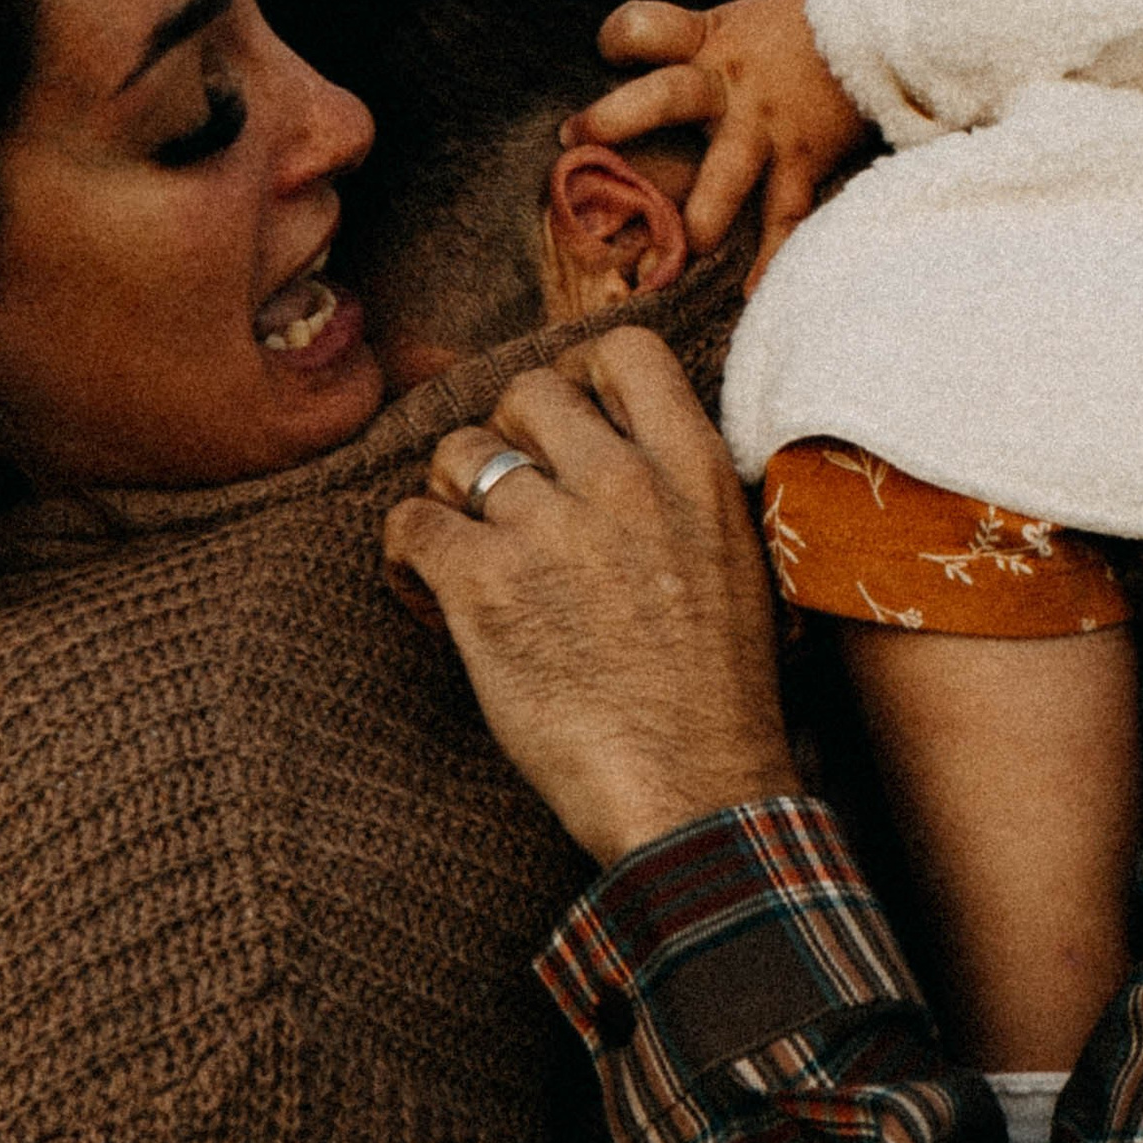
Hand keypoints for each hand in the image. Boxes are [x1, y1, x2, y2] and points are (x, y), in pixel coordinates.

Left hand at [381, 330, 795, 861]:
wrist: (694, 792)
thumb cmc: (718, 694)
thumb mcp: (733, 559)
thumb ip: (677, 488)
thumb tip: (612, 443)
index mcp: (692, 470)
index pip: (623, 350)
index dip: (581, 374)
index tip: (570, 423)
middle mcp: (621, 482)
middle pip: (525, 391)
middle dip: (508, 437)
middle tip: (513, 498)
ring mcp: (549, 532)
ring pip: (457, 451)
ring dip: (454, 494)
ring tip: (471, 547)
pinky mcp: (484, 589)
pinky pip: (411, 522)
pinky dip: (409, 551)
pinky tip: (430, 586)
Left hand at [566, 0, 864, 280]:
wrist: (880, 25)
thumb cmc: (798, 26)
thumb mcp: (738, 19)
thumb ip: (689, 45)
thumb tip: (625, 79)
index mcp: (707, 41)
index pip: (646, 28)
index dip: (620, 37)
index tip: (606, 56)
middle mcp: (730, 83)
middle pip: (667, 95)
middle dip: (618, 119)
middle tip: (577, 141)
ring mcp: (767, 124)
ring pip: (727, 171)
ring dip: (702, 213)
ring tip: (680, 251)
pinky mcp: (805, 156)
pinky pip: (786, 212)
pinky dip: (773, 255)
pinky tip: (754, 292)